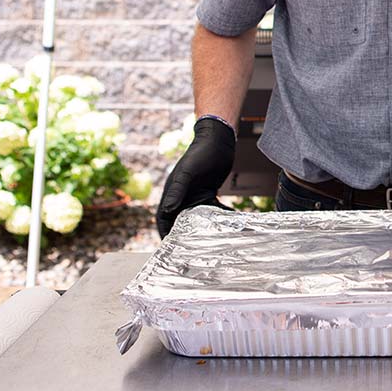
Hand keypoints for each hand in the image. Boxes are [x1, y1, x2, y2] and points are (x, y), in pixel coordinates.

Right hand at [156, 117, 236, 237]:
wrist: (218, 141)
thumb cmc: (200, 154)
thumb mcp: (188, 173)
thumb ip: (177, 190)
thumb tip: (167, 211)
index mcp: (172, 192)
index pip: (163, 217)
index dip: (165, 233)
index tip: (170, 248)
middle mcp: (181, 195)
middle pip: (179, 220)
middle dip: (184, 235)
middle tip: (192, 250)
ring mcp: (195, 194)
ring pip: (196, 217)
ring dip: (202, 228)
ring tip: (210, 241)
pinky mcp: (208, 192)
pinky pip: (210, 209)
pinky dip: (217, 217)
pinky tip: (228, 224)